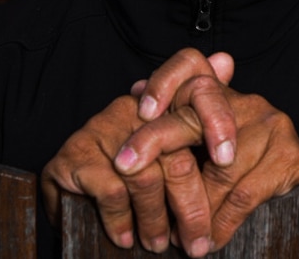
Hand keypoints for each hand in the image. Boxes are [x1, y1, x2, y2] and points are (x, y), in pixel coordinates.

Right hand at [41, 49, 234, 256]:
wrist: (69, 191)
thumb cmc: (130, 175)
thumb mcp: (172, 150)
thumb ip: (203, 117)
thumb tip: (226, 59)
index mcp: (158, 101)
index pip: (196, 89)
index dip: (216, 119)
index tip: (228, 159)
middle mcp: (130, 107)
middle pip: (175, 140)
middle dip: (192, 199)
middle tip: (198, 240)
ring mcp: (101, 128)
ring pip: (146, 175)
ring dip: (156, 219)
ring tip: (160, 245)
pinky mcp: (75, 155)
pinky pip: (113, 191)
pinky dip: (123, 221)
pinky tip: (127, 238)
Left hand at [117, 63, 298, 250]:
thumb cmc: (245, 168)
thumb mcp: (207, 144)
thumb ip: (177, 120)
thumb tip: (135, 87)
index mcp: (224, 95)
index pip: (189, 67)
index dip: (161, 84)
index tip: (137, 110)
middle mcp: (247, 102)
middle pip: (194, 115)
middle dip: (153, 143)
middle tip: (126, 169)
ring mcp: (271, 125)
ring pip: (218, 169)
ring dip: (193, 208)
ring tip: (177, 233)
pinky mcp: (288, 155)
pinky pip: (243, 193)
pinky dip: (222, 221)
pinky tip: (211, 238)